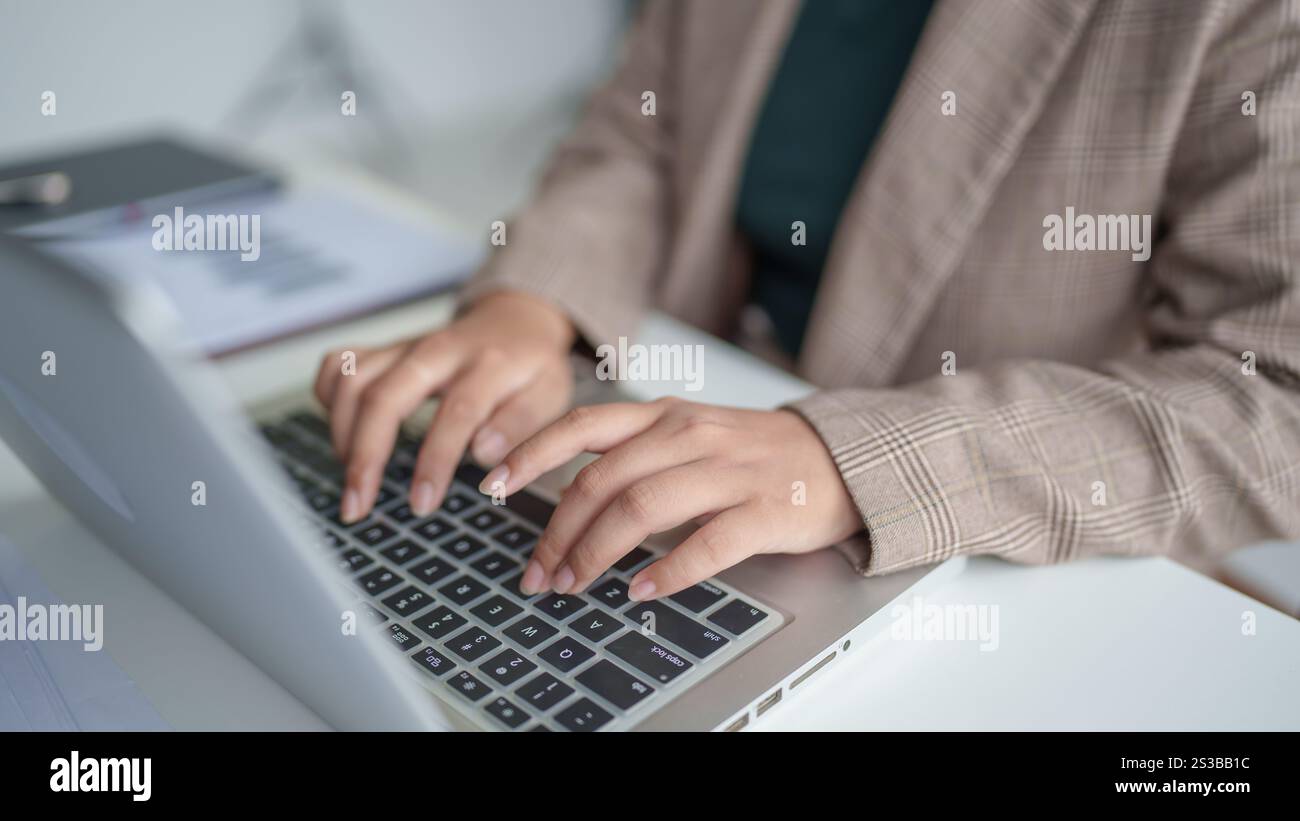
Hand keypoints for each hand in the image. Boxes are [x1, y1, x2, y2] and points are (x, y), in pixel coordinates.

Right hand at [313, 291, 575, 522]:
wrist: (513, 320)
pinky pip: (339, 365)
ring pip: (352, 378)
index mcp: (488, 364)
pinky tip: (342, 434)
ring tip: (353, 480)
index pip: (455, 413)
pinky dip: (328, 400)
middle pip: (385, 395)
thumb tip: (483, 454)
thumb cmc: (530, 367)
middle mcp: (438, 350)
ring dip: (341, 434)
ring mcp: (405, 347)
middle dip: (364, 455)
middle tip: (357, 505)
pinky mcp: (383, 350)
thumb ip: (520, 424)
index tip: (422, 504)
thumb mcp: (550, 394)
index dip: (435, 461)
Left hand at [478, 398, 861, 599]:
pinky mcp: (764, 510)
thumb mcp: (688, 434)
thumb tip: (567, 494)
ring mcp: (728, 471)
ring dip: (596, 552)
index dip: (531, 455)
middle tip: (537, 573)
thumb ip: (633, 453)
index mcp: (665, 416)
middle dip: (557, 532)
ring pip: (642, 508)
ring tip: (573, 585)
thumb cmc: (751, 453)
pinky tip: (641, 590)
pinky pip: (706, 544)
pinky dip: (667, 570)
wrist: (836, 458)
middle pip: (602, 480)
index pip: (583, 426)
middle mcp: (690, 435)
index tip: (491, 486)